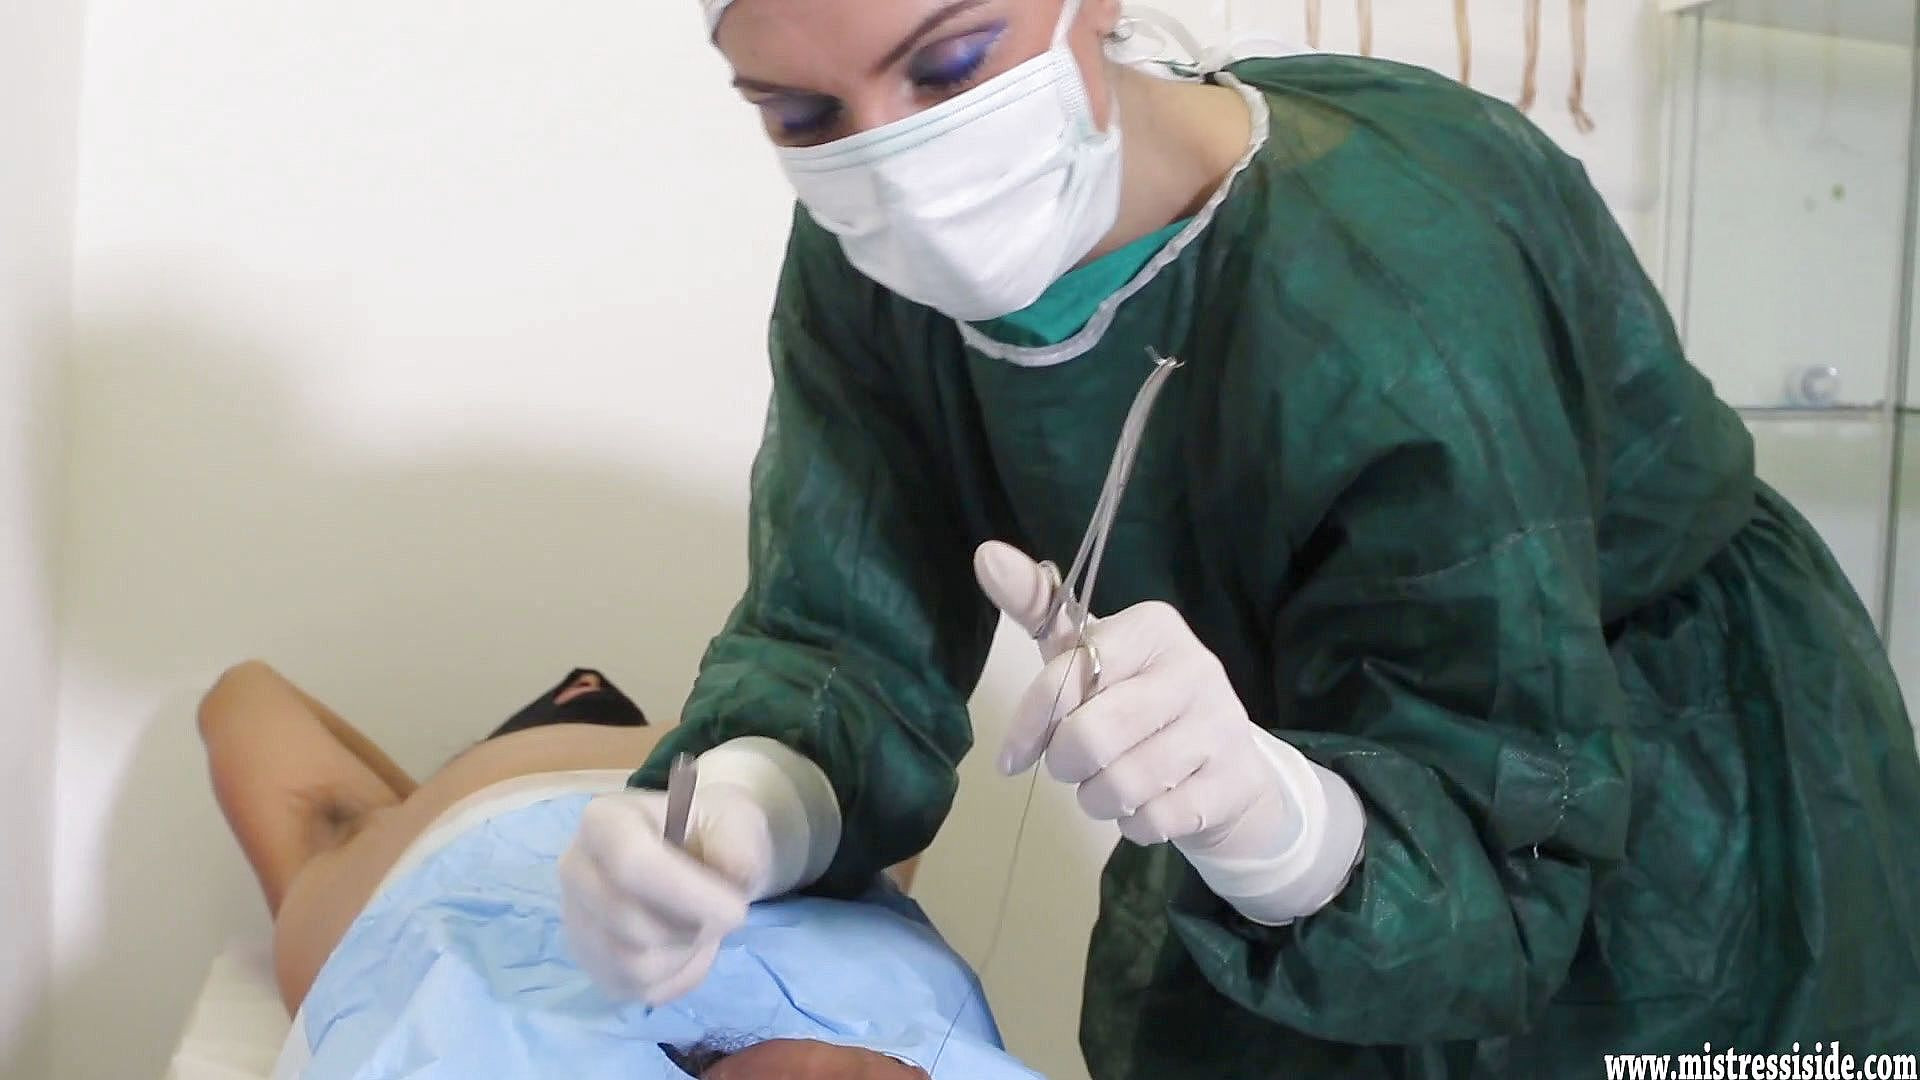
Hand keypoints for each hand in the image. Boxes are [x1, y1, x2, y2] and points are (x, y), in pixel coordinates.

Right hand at [558, 785, 763, 1003]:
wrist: (696, 854)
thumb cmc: (711, 832)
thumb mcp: (736, 821)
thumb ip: (737, 845)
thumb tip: (731, 875)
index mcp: (604, 821)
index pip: (629, 863)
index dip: (686, 894)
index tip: (736, 908)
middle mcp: (576, 871)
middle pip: (629, 923)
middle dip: (693, 929)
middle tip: (728, 914)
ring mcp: (577, 921)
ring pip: (633, 965)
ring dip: (687, 954)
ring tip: (704, 925)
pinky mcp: (590, 963)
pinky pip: (637, 990)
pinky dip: (679, 976)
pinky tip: (689, 945)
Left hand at [973, 541, 1366, 924]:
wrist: (1227, 766)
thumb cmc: (1136, 699)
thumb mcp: (1090, 653)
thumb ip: (1039, 608)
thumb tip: (986, 555)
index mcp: (1153, 627)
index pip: (1069, 674)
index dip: (1031, 722)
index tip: (1011, 756)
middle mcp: (1194, 667)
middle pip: (1088, 738)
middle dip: (1065, 765)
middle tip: (1074, 764)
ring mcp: (1221, 726)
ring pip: (1119, 786)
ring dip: (1097, 798)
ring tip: (1110, 783)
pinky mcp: (1234, 783)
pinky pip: (1153, 822)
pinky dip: (1134, 824)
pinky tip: (1148, 803)